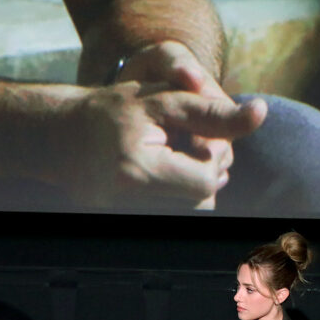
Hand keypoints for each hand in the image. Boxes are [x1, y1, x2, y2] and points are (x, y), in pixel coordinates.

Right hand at [116, 41, 267, 207]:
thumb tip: (261, 114)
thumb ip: (213, 111)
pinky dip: (173, 194)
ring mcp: (122, 215)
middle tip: (185, 146)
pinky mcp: (121, 220)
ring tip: (171, 157)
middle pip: (200, 203)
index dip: (212, 157)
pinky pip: (168, 214)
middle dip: (204, 173)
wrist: (58, 134)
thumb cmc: (113, 110)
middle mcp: (128, 200)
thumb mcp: (164, 99)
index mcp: (139, 169)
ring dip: (190, 185)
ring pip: (187, 212)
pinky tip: (160, 173)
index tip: (196, 136)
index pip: (206, 181)